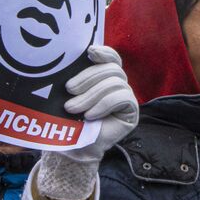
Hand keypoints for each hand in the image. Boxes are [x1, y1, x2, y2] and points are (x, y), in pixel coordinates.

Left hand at [58, 46, 139, 164]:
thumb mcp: (70, 93)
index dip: (104, 52)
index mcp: (104, 77)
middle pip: (111, 69)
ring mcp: (127, 98)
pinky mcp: (132, 112)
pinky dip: (103, 105)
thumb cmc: (68, 119)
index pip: (112, 58)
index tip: (89, 52)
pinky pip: (122, 97)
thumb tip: (76, 57)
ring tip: (72, 108)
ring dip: (90, 95)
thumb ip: (77, 75)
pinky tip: (90, 115)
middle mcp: (119, 85)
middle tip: (69, 90)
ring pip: (114, 83)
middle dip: (88, 77)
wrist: (73, 147)